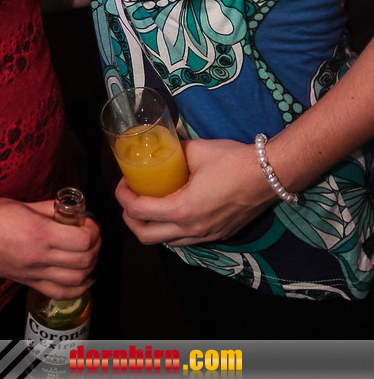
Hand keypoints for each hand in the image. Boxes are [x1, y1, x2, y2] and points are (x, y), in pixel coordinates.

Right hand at [0, 197, 100, 298]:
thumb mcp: (24, 203)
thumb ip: (51, 209)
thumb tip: (72, 210)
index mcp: (39, 233)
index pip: (82, 240)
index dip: (93, 230)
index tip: (89, 222)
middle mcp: (38, 257)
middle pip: (84, 261)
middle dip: (95, 247)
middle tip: (92, 235)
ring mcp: (32, 273)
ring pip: (77, 281)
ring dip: (89, 267)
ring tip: (87, 252)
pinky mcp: (27, 283)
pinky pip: (60, 292)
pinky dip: (78, 287)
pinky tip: (82, 276)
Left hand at [114, 138, 276, 245]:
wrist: (269, 174)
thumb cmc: (233, 160)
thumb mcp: (197, 150)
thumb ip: (175, 152)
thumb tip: (162, 148)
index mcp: (182, 209)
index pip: (139, 211)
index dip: (123, 197)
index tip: (122, 184)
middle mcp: (192, 229)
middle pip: (146, 236)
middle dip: (130, 218)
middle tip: (129, 198)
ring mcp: (206, 236)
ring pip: (166, 242)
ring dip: (150, 227)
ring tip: (148, 204)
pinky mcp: (218, 236)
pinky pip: (185, 241)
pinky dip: (170, 230)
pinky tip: (173, 211)